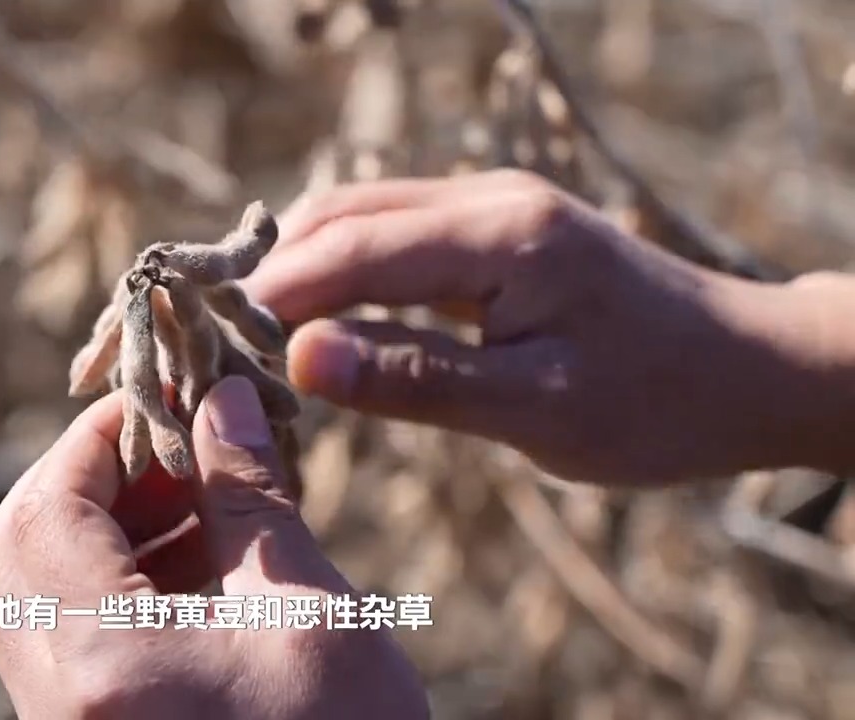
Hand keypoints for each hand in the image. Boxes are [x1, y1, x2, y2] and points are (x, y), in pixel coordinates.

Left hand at [0, 376, 428, 718]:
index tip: (171, 402)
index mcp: (99, 666)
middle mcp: (58, 703)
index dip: (102, 437)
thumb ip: (250, 496)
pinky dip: (123, 585)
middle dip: (95, 481)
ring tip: (205, 503)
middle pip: (19, 550)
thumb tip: (227, 400)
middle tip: (181, 452)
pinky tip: (203, 566)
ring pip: (42, 594)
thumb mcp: (305, 612)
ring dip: (111, 529)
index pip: (48, 509)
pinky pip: (75, 640)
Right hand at [242, 169, 846, 484]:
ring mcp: (492, 208)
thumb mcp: (535, 407)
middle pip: (343, 216)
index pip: (352, 247)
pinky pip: (394, 234)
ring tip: (248, 333)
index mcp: (502, 233)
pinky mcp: (495, 231)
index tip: (207, 338)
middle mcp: (490, 200)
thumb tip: (300, 359)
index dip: (271, 292)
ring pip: (361, 218)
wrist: (749, 371)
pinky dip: (342, 271)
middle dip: (270, 271)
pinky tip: (316, 318)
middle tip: (212, 338)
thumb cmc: (657, 403)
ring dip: (300, 268)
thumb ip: (413, 378)